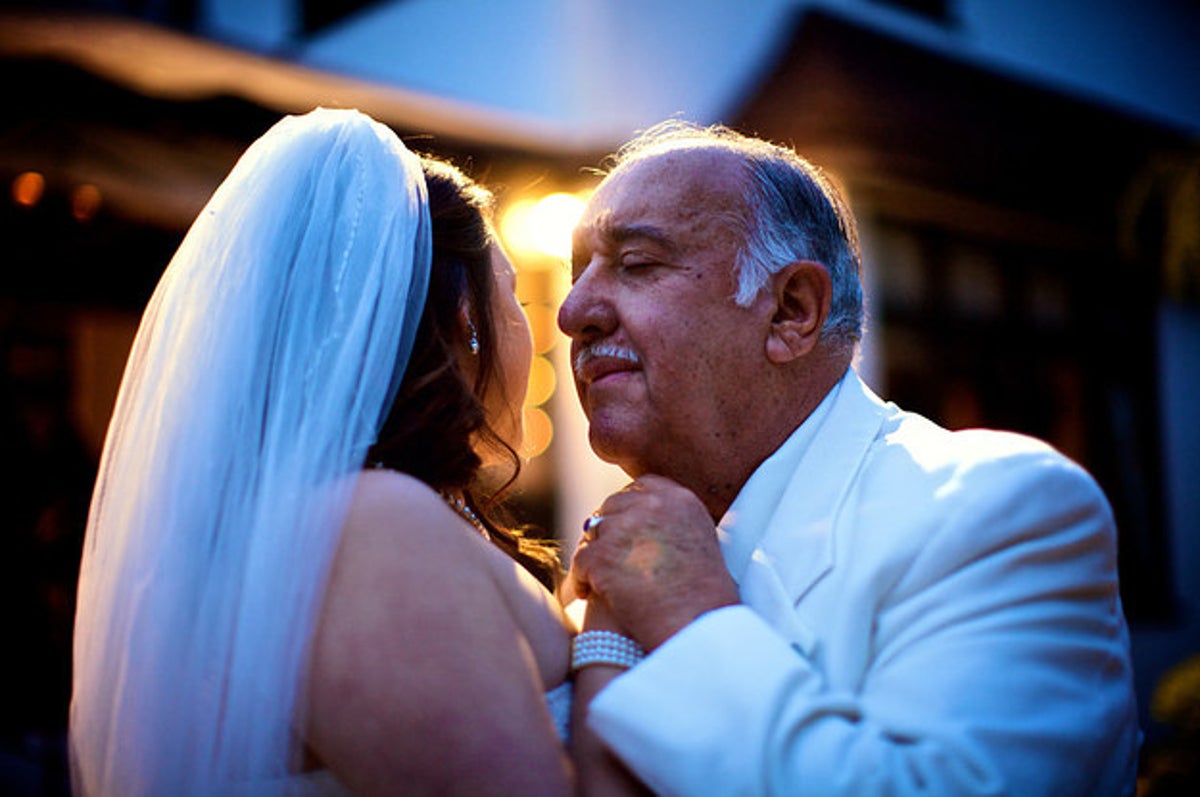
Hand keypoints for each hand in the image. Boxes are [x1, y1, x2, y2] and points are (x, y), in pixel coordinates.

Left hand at [568, 475, 738, 649]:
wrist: (699, 627)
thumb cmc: (704, 596)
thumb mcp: (698, 541)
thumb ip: (670, 521)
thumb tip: (635, 517)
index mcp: (679, 498)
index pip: (641, 488)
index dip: (629, 510)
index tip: (626, 531)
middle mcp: (652, 505)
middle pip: (612, 507)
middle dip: (608, 532)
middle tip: (607, 558)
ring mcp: (625, 528)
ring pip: (593, 532)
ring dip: (594, 556)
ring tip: (595, 579)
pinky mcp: (603, 556)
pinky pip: (581, 560)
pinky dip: (580, 579)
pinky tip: (585, 594)